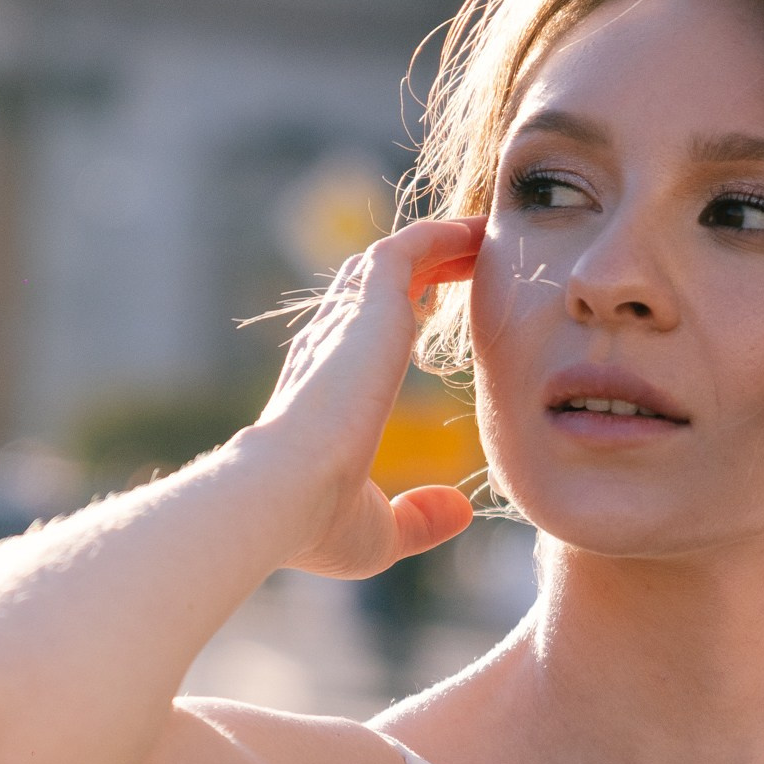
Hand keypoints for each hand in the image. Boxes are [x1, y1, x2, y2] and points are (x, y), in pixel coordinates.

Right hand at [245, 216, 482, 578]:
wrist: (280, 495)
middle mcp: (327, 347)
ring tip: (483, 237)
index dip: (396, 319)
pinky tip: (479, 233)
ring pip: (392, 261)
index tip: (433, 311)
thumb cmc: (313, 523)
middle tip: (467, 260)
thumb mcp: (379, 530)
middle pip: (373, 289)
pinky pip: (410, 248)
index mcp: (322, 393)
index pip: (356, 340)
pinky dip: (444, 235)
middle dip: (419, 270)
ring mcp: (344, 321)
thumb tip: (461, 510)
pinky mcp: (367, 302)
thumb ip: (419, 518)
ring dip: (438, 246)